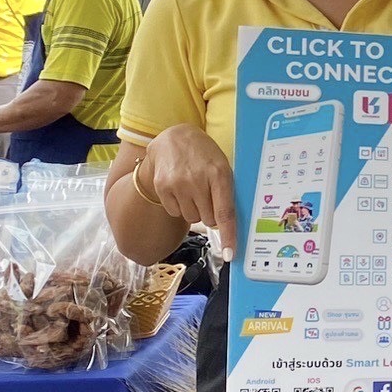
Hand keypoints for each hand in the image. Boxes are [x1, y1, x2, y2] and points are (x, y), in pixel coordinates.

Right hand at [137, 123, 239, 247]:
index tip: (230, 254)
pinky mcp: (162, 186)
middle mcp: (198, 180)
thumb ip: (226, 192)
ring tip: (192, 189)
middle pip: (207, 220)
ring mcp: (178, 183)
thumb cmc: (204, 156)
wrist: (174, 137)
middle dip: (209, 213)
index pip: (225, 212)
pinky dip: (179, 205)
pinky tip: (179, 188)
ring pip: (191, 217)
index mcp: (220, 174)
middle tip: (206, 195)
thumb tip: (228, 226)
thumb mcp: (222, 166)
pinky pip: (175, 211)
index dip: (229, 235)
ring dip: (194, 209)